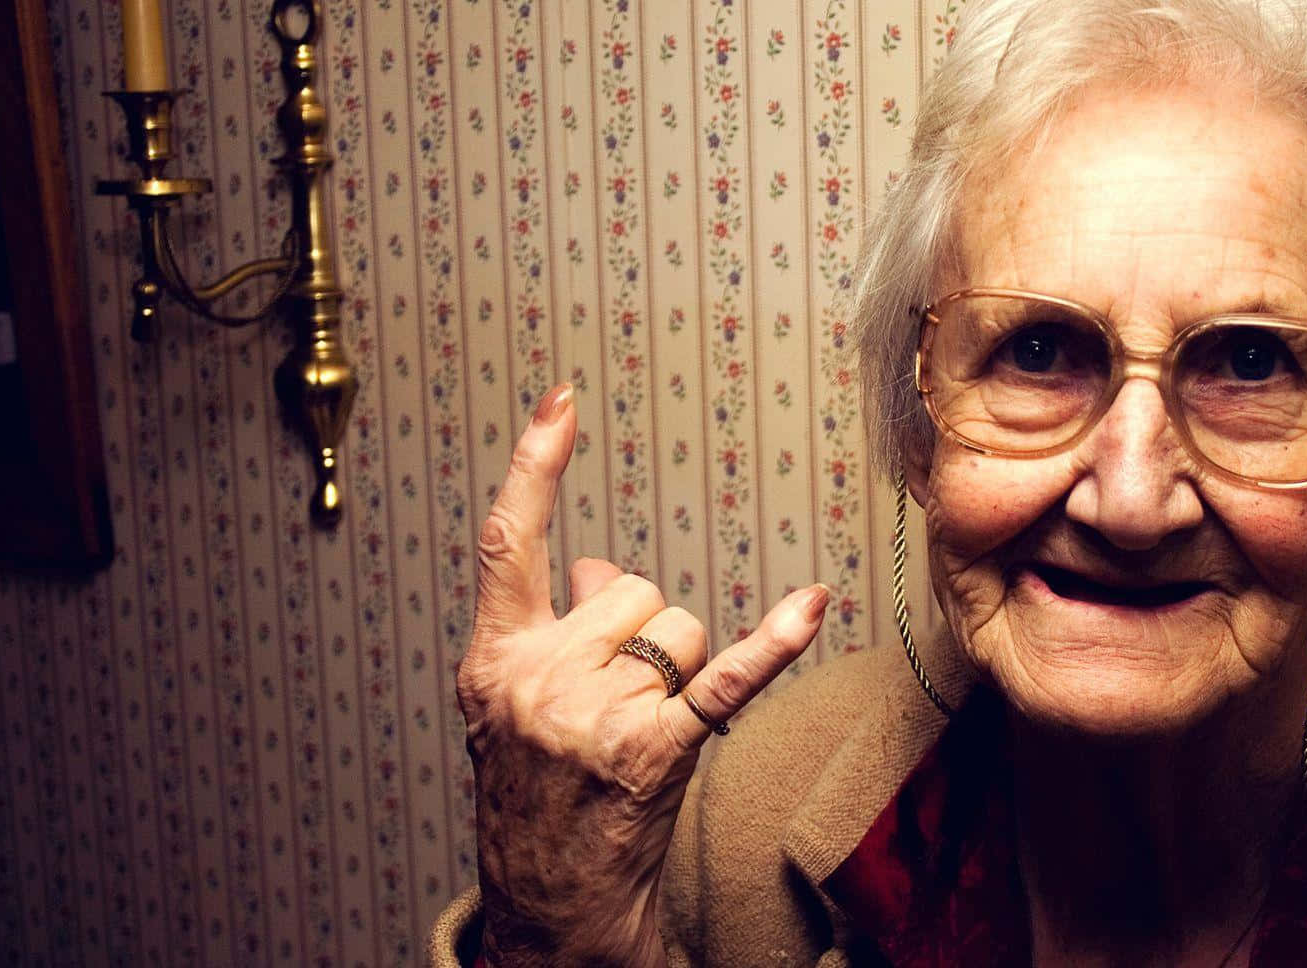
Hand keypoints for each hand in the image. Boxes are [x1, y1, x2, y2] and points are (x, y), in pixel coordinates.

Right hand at [456, 384, 828, 966]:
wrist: (550, 906)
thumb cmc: (540, 798)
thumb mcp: (519, 704)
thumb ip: (552, 624)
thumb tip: (592, 566)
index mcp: (493, 658)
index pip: (507, 541)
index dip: (534, 465)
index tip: (560, 400)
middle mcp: (535, 679)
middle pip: (630, 589)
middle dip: (641, 635)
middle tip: (615, 708)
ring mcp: (592, 717)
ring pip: (679, 626)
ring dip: (679, 669)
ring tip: (639, 734)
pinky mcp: (654, 752)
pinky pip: (724, 678)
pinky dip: (775, 642)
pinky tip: (814, 604)